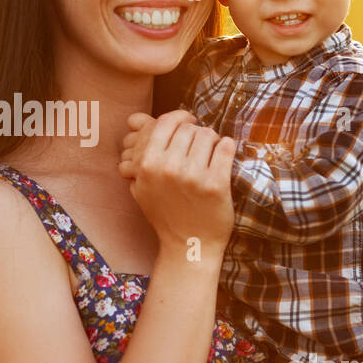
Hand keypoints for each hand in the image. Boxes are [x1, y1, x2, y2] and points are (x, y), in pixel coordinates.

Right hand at [117, 109, 235, 251]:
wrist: (188, 244)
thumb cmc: (165, 213)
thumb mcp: (141, 186)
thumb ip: (136, 154)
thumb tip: (135, 120)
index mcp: (147, 165)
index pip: (166, 123)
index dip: (180, 117)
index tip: (188, 121)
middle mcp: (169, 167)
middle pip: (188, 128)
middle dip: (195, 132)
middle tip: (199, 145)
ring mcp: (193, 176)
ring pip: (208, 135)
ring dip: (211, 141)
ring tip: (210, 154)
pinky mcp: (216, 184)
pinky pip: (226, 148)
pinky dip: (227, 147)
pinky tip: (223, 154)